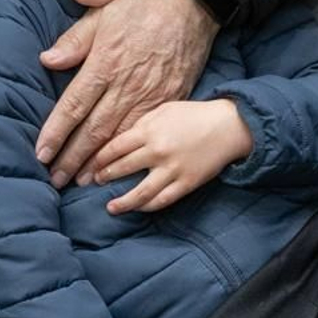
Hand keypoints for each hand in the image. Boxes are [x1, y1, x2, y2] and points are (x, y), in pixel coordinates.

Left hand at [36, 0, 217, 187]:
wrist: (192, 1)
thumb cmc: (143, 2)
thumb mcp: (102, 12)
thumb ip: (75, 41)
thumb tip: (47, 61)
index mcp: (105, 62)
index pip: (73, 105)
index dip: (56, 132)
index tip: (41, 154)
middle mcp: (126, 84)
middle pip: (93, 129)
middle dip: (72, 158)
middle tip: (55, 180)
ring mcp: (151, 94)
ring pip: (120, 136)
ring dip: (99, 162)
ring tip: (82, 182)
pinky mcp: (171, 98)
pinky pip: (146, 131)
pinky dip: (131, 153)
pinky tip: (121, 167)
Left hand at [90, 99, 252, 212]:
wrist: (228, 125)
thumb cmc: (193, 114)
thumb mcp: (163, 108)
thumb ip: (140, 123)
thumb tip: (119, 137)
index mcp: (149, 129)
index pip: (114, 147)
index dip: (98, 158)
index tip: (89, 165)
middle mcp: (157, 151)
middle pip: (122, 168)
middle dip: (105, 177)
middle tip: (95, 182)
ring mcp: (172, 170)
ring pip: (140, 193)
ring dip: (122, 202)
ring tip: (110, 208)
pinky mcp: (186, 184)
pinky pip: (162, 200)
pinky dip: (147, 207)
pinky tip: (137, 208)